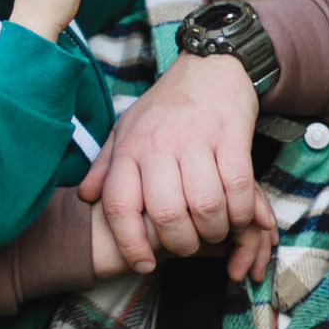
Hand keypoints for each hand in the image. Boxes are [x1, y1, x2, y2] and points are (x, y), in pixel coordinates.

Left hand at [78, 53, 271, 273]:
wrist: (210, 65)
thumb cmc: (166, 105)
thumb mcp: (127, 129)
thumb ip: (106, 165)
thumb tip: (86, 197)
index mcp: (130, 148)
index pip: (120, 207)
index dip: (131, 243)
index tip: (144, 263)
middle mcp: (159, 145)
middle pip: (166, 214)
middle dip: (181, 243)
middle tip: (189, 247)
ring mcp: (197, 140)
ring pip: (205, 205)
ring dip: (214, 230)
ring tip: (216, 232)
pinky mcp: (231, 137)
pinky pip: (238, 187)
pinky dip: (241, 211)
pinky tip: (239, 215)